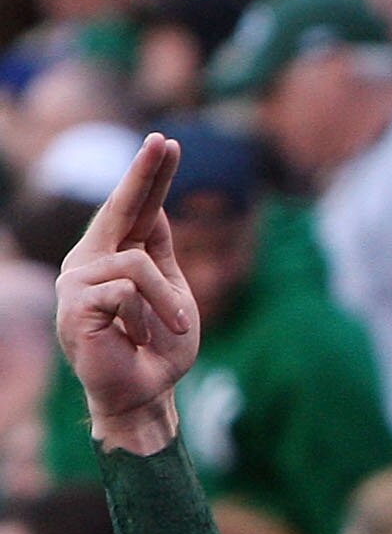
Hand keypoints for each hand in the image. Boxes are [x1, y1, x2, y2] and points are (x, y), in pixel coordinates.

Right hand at [56, 133, 194, 454]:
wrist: (143, 392)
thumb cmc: (158, 347)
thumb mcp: (171, 293)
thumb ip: (159, 254)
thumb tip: (156, 207)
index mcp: (116, 256)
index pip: (136, 209)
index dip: (150, 176)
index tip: (166, 142)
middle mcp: (90, 261)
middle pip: (120, 209)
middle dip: (144, 174)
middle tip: (165, 142)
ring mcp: (77, 282)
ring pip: (138, 265)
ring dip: (168, 301)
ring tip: (175, 327)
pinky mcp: (75, 305)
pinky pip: (127, 292)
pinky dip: (148, 317)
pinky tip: (137, 338)